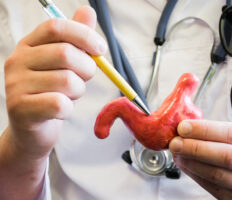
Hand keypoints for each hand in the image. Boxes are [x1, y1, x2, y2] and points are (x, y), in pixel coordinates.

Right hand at [3, 6, 105, 159]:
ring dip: (79, 91)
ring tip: (70, 95)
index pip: (56, 27)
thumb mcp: (66, 64)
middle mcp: (17, 61)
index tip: (101, 48)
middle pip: (66, 54)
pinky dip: (69, 108)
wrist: (33, 129)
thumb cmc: (53, 92)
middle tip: (86, 77)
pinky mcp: (21, 109)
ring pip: (67, 81)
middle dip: (87, 68)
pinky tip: (61, 110)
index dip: (84, 34)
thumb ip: (76, 38)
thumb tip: (88, 11)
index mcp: (29, 45)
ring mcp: (15, 85)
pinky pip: (60, 104)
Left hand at [169, 120, 231, 199]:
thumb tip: (188, 127)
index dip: (206, 130)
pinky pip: (212, 188)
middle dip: (195, 147)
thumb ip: (222, 132)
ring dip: (191, 162)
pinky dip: (194, 175)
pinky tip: (185, 165)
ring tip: (177, 153)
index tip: (185, 127)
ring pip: (217, 175)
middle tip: (176, 142)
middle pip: (226, 156)